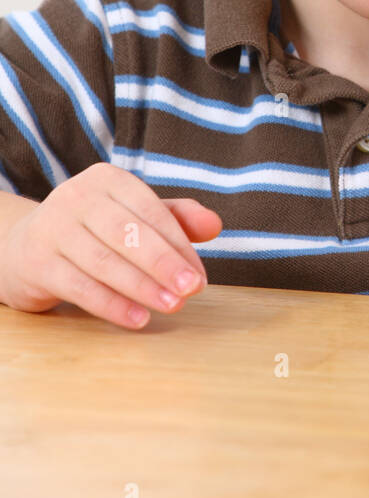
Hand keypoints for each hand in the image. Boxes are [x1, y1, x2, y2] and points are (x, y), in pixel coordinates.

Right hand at [0, 163, 221, 328]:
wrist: (25, 248)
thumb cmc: (93, 231)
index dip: (179, 244)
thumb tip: (215, 224)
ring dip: (143, 287)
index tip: (200, 275)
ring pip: (105, 261)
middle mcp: (77, 196)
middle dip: (164, 264)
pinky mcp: (37, 262)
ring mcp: (53, 228)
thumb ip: (175, 219)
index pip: (151, 210)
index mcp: (108, 179)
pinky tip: (138, 318)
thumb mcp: (133, 217)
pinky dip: (112, 305)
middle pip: (129, 233)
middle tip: (192, 289)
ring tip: (173, 306)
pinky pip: (81, 286)